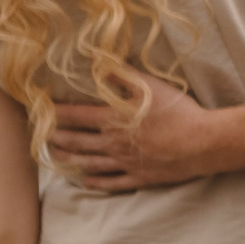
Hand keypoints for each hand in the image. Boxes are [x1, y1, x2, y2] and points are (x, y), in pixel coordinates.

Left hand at [49, 74, 217, 191]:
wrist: (202, 143)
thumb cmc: (178, 111)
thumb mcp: (151, 86)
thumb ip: (123, 74)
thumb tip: (100, 61)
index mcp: (113, 120)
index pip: (76, 116)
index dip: (56, 113)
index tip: (41, 111)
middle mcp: (113, 144)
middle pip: (77, 141)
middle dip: (57, 137)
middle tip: (42, 136)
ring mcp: (125, 163)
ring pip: (88, 163)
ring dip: (69, 159)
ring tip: (55, 156)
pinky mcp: (139, 177)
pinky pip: (111, 182)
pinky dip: (95, 182)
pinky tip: (85, 181)